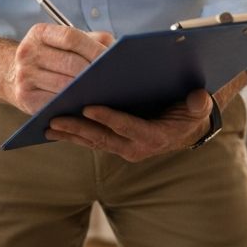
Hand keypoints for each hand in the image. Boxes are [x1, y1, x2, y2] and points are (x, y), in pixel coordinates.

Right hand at [6, 22, 112, 113]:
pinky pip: (55, 103)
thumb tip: (119, 49)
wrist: (10, 74)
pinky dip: (73, 104)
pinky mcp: (25, 98)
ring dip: (87, 90)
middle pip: (70, 63)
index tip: (112, 59)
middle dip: (94, 73)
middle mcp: (28, 52)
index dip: (93, 49)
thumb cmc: (50, 55)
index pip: (71, 37)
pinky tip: (88, 104)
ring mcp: (25, 76)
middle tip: (115, 80)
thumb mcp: (63, 41)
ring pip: (65, 86)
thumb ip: (92, 40)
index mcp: (40, 33)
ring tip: (107, 92)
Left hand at [44, 89, 213, 161]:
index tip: (89, 107)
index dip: (109, 118)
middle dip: (78, 129)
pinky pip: (91, 141)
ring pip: (92, 142)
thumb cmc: (191, 111)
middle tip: (55, 119)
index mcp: (155, 137)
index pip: (129, 127)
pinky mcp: (115, 145)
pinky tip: (53, 128)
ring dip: (69, 134)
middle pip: (103, 138)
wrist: (187, 127)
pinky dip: (72, 135)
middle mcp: (137, 148)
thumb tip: (199, 98)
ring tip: (46, 124)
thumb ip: (199, 104)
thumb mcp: (200, 107)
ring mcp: (124, 148)